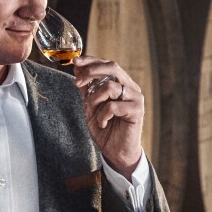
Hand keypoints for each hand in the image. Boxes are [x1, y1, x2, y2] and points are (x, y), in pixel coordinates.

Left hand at [72, 56, 144, 177]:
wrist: (116, 151)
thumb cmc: (105, 128)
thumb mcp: (90, 106)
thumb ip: (86, 88)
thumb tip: (76, 68)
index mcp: (121, 83)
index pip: (107, 64)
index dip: (91, 60)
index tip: (74, 61)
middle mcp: (130, 87)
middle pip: (112, 67)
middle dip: (91, 72)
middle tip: (77, 83)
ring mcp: (135, 98)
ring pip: (110, 86)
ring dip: (95, 98)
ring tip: (92, 111)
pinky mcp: (137, 110)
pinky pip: (113, 106)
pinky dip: (102, 115)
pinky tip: (103, 123)